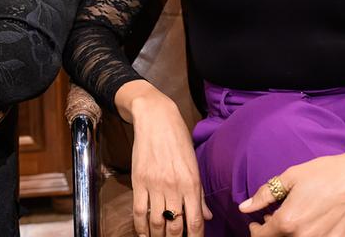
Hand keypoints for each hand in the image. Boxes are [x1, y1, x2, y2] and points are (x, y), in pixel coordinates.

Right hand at [116, 80, 210, 236]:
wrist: (156, 118)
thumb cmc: (178, 139)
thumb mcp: (194, 164)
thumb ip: (199, 193)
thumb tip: (207, 216)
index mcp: (191, 182)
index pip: (194, 220)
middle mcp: (174, 186)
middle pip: (175, 225)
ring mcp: (154, 185)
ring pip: (156, 222)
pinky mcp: (138, 182)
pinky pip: (138, 212)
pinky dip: (140, 227)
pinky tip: (143, 234)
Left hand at [240, 150, 344, 236]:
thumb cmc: (326, 173)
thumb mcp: (291, 177)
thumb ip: (265, 195)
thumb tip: (244, 207)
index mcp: (287, 222)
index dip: (255, 229)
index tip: (257, 222)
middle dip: (270, 233)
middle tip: (273, 219)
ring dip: (288, 235)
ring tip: (293, 221)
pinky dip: (307, 236)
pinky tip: (310, 224)